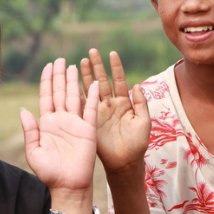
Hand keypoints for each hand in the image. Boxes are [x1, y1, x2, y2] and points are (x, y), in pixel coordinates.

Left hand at [20, 58, 98, 192]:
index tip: (48, 66)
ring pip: (74, 97)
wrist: (68, 186)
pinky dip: (92, 96)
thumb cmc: (49, 173)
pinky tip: (93, 83)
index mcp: (46, 123)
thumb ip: (29, 130)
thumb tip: (24, 109)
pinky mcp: (88, 130)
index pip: (46, 96)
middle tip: (60, 59)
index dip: (47, 81)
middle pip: (60, 92)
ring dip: (74, 81)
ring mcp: (75, 124)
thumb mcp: (34, 151)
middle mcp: (61, 120)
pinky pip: (90, 110)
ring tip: (74, 65)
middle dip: (60, 75)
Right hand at [79, 49, 150, 173]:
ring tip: (79, 62)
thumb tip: (136, 85)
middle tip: (91, 51)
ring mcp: (99, 112)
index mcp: (124, 103)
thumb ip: (141, 103)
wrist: (125, 162)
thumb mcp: (143, 122)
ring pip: (90, 90)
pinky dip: (76, 94)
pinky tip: (70, 83)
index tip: (111, 53)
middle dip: (97, 66)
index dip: (115, 67)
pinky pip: (82, 105)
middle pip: (102, 80)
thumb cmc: (137, 143)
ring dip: (85, 76)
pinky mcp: (90, 121)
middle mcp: (110, 104)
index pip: (119, 80)